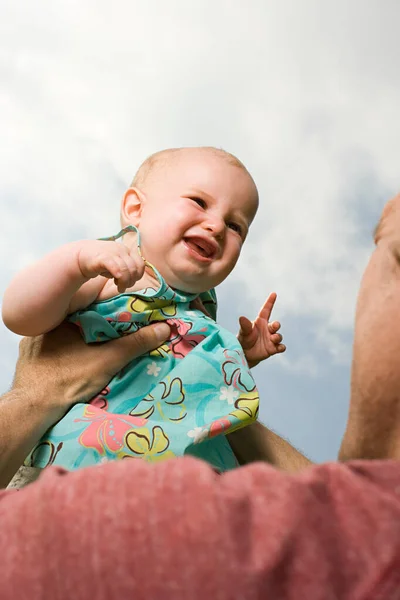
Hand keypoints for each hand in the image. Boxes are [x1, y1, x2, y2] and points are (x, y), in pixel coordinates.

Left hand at [0, 320, 169, 486]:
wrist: (32, 408)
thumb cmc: (68, 379)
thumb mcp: (108, 360)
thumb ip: (136, 342)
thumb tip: (164, 328)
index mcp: (64, 313)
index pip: (95, 300)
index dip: (115, 305)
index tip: (132, 312)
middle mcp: (48, 322)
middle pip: (83, 316)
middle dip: (103, 322)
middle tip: (124, 328)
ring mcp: (37, 339)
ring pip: (70, 330)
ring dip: (87, 335)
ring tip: (106, 342)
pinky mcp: (33, 355)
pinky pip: (57, 344)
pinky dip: (71, 347)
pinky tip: (81, 357)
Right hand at [77, 240, 144, 292]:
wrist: (82, 256)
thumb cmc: (102, 263)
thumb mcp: (118, 264)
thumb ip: (128, 269)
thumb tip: (134, 279)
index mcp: (128, 251)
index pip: (140, 265)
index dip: (138, 276)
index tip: (130, 282)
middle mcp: (122, 250)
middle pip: (133, 269)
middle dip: (130, 281)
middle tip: (123, 287)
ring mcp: (113, 252)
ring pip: (125, 270)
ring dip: (124, 282)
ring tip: (119, 287)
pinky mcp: (102, 257)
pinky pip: (114, 266)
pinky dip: (117, 273)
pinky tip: (115, 280)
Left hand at [237, 292, 285, 367]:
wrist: (244, 354)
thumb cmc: (244, 340)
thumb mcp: (244, 332)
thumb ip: (245, 326)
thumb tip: (241, 317)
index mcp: (260, 322)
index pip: (266, 310)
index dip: (270, 302)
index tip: (273, 294)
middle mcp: (267, 329)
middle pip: (275, 324)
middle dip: (276, 325)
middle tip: (274, 326)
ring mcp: (271, 339)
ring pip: (279, 336)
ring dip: (277, 337)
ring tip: (273, 339)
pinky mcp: (273, 348)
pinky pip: (281, 347)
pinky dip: (281, 347)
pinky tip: (279, 347)